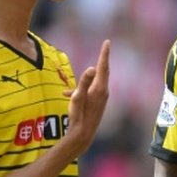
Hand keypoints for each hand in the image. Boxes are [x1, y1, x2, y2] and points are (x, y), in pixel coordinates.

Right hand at [64, 39, 109, 154]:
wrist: (83, 134)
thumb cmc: (79, 114)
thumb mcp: (78, 96)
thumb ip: (84, 81)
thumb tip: (92, 67)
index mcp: (99, 88)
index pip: (103, 66)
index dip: (104, 53)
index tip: (107, 42)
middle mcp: (104, 92)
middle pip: (104, 71)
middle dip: (104, 59)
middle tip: (106, 46)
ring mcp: (102, 98)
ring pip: (98, 81)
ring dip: (93, 74)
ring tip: (87, 69)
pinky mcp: (99, 103)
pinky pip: (93, 89)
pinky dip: (84, 87)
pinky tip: (68, 94)